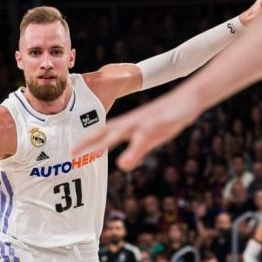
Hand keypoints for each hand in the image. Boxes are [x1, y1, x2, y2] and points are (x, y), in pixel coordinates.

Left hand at [74, 92, 199, 170]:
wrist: (189, 97)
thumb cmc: (167, 118)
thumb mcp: (151, 138)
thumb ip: (136, 151)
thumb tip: (123, 165)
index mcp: (128, 124)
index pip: (102, 132)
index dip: (86, 141)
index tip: (71, 152)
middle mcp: (132, 122)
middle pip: (106, 131)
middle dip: (89, 142)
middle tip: (71, 153)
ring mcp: (144, 122)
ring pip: (122, 132)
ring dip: (106, 142)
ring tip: (93, 153)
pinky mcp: (157, 125)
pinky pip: (143, 138)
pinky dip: (133, 149)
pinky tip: (124, 162)